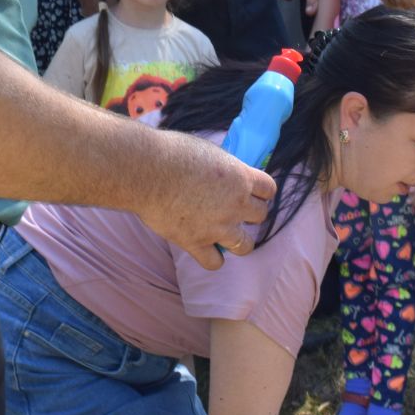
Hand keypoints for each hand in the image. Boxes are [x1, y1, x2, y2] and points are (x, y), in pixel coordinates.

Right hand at [141, 133, 276, 270]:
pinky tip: (204, 248)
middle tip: (235, 209)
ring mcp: (217, 227)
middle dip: (250, 213)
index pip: (269, 189)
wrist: (145, 171)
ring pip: (245, 245)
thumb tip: (224, 172)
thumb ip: (222, 167)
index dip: (261, 190)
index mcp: (240, 177)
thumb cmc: (171, 153)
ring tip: (227, 234)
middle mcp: (235, 204)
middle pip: (261, 216)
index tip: (252, 191)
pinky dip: (211, 258)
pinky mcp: (196, 243)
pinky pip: (214, 263)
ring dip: (238, 240)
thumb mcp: (207, 151)